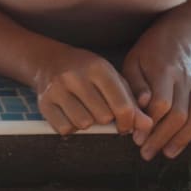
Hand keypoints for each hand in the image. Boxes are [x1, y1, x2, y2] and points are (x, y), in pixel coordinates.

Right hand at [36, 46, 152, 136]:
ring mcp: (57, 89)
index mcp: (98, 68)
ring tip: (85, 109)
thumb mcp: (110, 77)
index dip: (128, 121)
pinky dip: (71, 127)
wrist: (50, 61)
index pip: (121, 105)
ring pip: (83, 124)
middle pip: (103, 117)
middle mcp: (76, 76)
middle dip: (106, 120)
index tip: (126, 125)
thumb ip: (130, 100)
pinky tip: (71, 112)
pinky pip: (65, 129)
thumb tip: (147, 125)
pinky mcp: (44, 103)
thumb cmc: (87, 70)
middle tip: (102, 111)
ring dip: (88, 123)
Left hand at [122, 42, 190, 160]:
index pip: (162, 102)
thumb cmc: (147, 55)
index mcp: (163, 70)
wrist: (171, 39)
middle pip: (179, 114)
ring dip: (184, 138)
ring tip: (168, 152)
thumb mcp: (132, 63)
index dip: (150, 124)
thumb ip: (135, 85)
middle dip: (163, 137)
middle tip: (147, 152)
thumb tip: (142, 104)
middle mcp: (184, 77)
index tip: (137, 138)